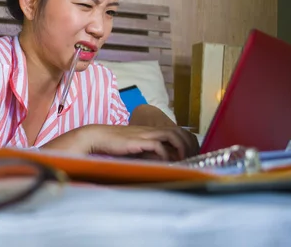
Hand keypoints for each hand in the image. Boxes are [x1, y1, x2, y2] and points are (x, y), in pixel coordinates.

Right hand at [42, 124, 198, 160]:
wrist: (96, 137)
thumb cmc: (114, 144)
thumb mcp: (135, 146)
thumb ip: (148, 150)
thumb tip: (162, 160)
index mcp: (151, 130)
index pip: (176, 129)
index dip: (187, 140)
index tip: (191, 153)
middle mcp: (150, 129)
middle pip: (179, 130)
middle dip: (190, 143)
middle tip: (193, 156)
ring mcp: (144, 134)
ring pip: (172, 134)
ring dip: (182, 147)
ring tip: (184, 159)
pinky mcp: (138, 141)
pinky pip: (158, 145)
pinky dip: (165, 154)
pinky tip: (165, 162)